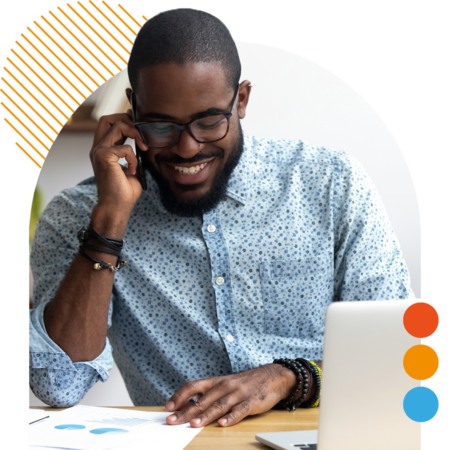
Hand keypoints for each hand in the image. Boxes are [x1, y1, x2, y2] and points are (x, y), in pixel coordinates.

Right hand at [89, 110, 147, 214]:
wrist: (116, 208)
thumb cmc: (124, 193)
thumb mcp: (132, 168)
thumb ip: (134, 155)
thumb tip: (144, 143)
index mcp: (103, 150)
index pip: (108, 124)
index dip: (123, 119)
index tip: (139, 125)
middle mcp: (98, 148)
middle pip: (107, 119)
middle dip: (126, 120)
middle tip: (140, 133)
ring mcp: (99, 151)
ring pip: (116, 126)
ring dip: (135, 134)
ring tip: (143, 148)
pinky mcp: (104, 157)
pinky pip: (125, 148)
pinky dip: (134, 158)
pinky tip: (133, 170)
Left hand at [165, 364, 296, 427]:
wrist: (271, 376)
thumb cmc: (244, 383)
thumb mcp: (224, 384)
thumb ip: (208, 393)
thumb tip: (187, 404)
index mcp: (216, 381)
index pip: (193, 386)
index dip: (180, 396)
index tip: (168, 406)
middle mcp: (224, 386)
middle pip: (202, 400)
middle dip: (186, 412)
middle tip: (172, 421)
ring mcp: (238, 394)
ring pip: (218, 405)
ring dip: (205, 415)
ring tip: (194, 424)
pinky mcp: (251, 402)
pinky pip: (239, 410)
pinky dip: (231, 418)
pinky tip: (223, 424)